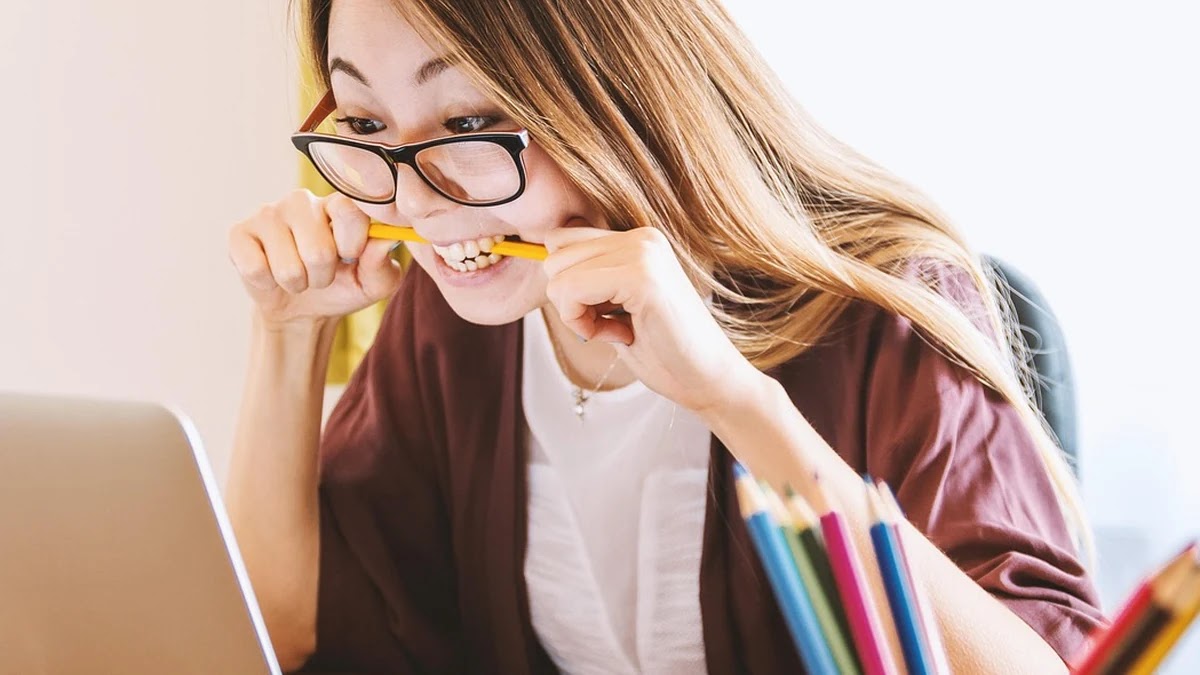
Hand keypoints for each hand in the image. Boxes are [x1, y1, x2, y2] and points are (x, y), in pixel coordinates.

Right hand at [228, 190, 402, 327]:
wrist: (302, 309)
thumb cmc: (343, 286)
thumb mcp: (374, 283)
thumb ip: (383, 264)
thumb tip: (385, 240)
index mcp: (338, 204)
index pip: (349, 210)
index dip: (352, 244)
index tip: (351, 257)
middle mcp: (302, 201)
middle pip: (318, 250)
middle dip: (323, 276)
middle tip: (321, 274)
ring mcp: (268, 214)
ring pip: (288, 266)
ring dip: (297, 283)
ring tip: (298, 276)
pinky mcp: (240, 233)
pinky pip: (256, 269)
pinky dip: (268, 284)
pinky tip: (270, 274)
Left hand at [542, 222, 763, 413]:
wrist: (709, 381)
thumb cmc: (663, 351)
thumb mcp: (616, 305)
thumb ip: (589, 279)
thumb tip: (542, 259)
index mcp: (638, 239)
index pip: (561, 241)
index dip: (568, 286)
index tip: (602, 313)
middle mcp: (641, 237)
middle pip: (554, 255)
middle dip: (569, 300)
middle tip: (610, 325)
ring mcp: (643, 252)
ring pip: (558, 274)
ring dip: (576, 314)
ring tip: (618, 329)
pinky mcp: (642, 277)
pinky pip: (571, 290)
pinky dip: (582, 323)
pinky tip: (620, 335)